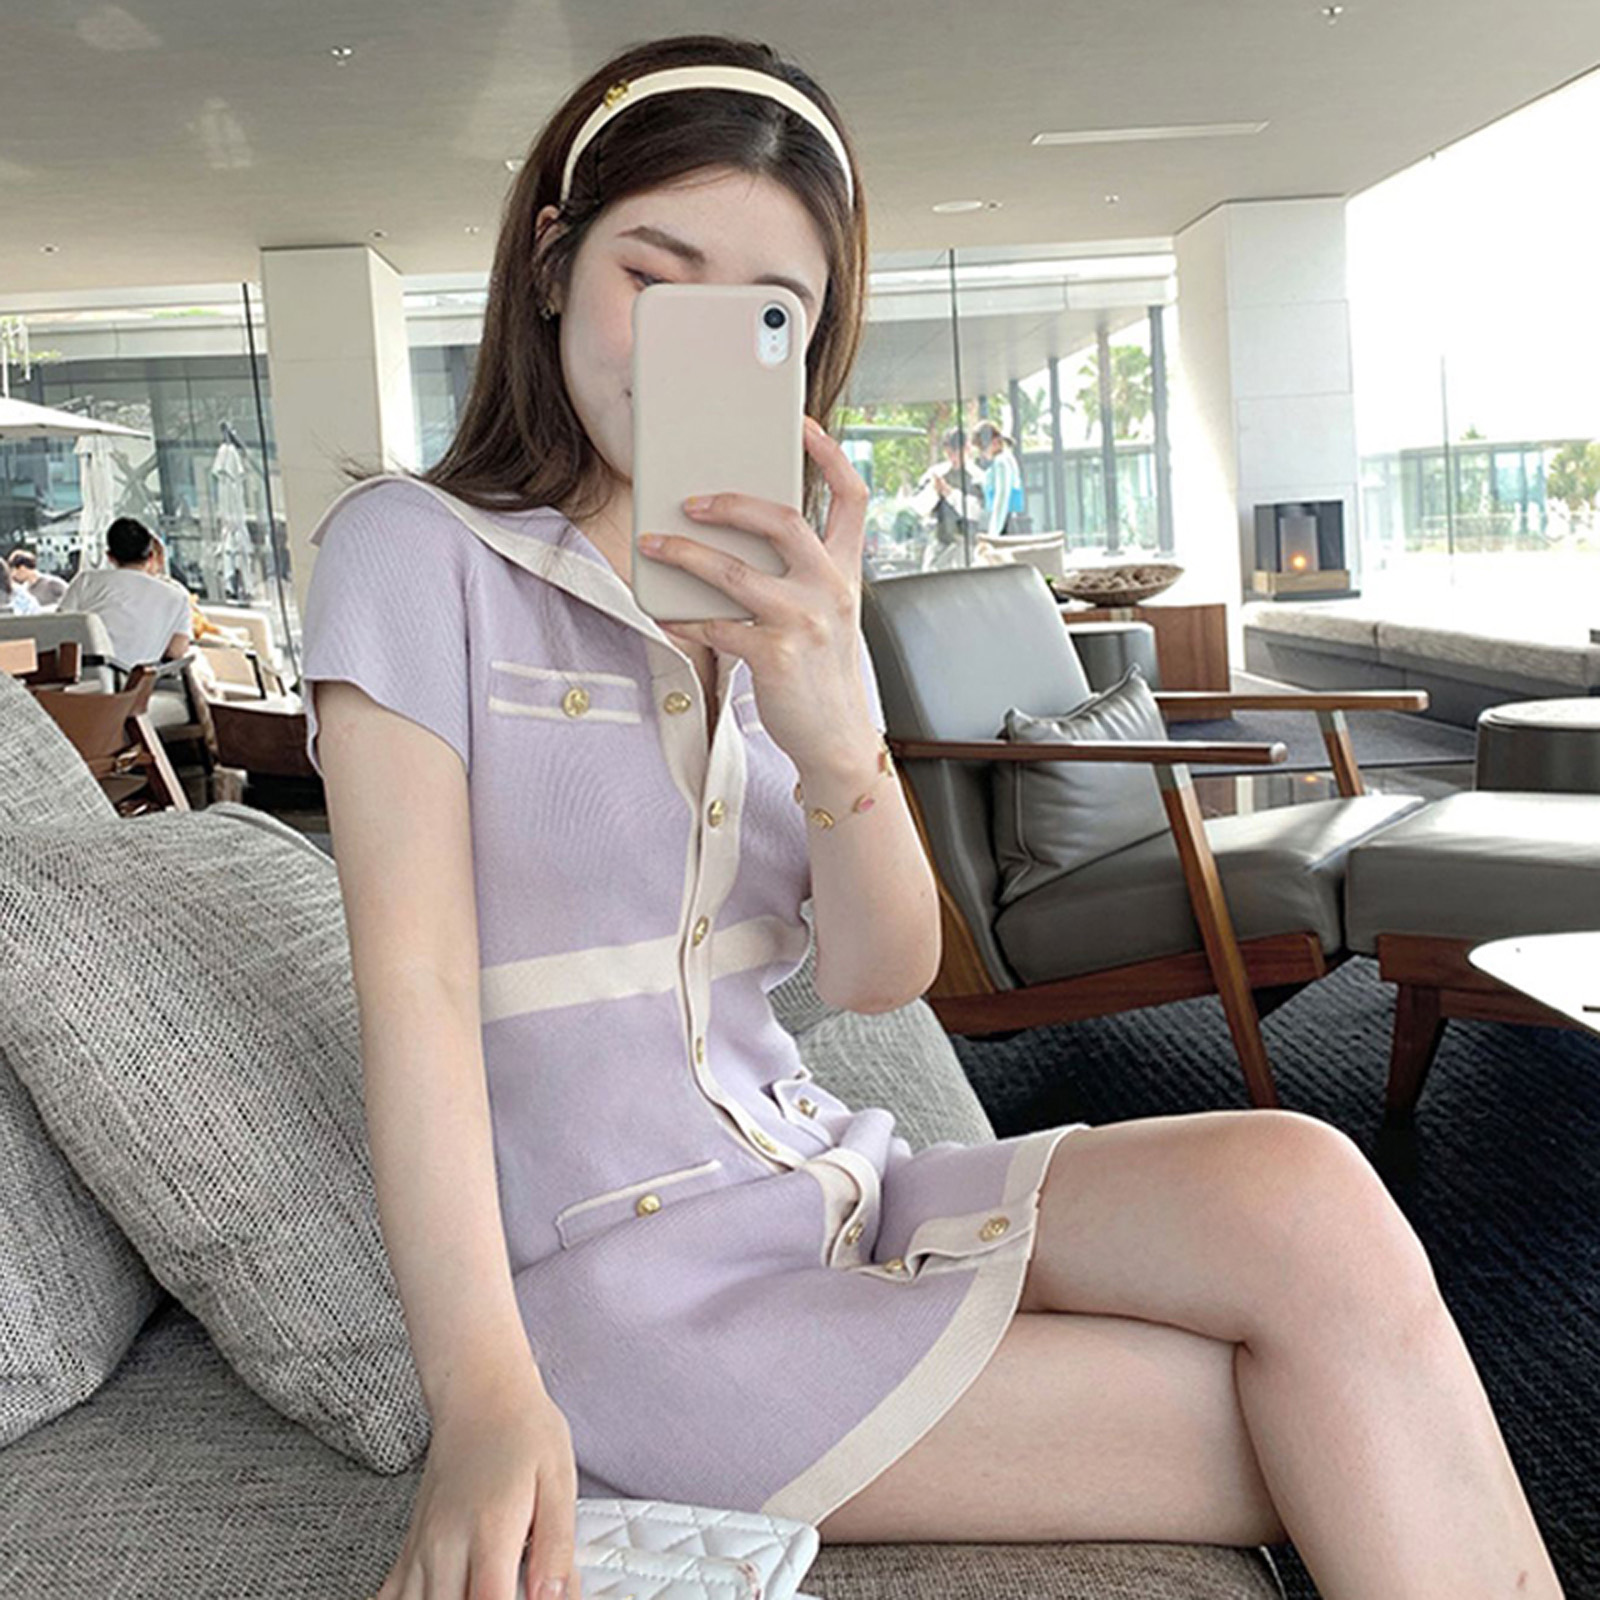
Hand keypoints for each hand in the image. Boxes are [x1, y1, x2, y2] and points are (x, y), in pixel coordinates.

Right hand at [376, 1371, 583, 1599]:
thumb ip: (557, 1547)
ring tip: (474, 1591)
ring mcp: (421, 1548)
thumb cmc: (524, 1432)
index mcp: (489, 1529)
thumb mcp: (559, 1482)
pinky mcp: (408, 1548)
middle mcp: (445, 1544)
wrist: (480, 1394)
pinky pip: (389, 1598)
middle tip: (509, 1591)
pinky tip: (437, 1596)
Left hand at [639, 417, 874, 773]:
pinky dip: (685, 619)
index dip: (830, 456)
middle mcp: (831, 589)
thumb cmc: (821, 673)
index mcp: (846, 572)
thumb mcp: (827, 615)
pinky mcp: (776, 655)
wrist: (838, 739)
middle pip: (784, 520)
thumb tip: (732, 541)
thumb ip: (798, 576)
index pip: (852, 498)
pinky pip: (716, 626)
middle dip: (732, 502)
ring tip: (654, 544)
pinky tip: (665, 615)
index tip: (804, 426)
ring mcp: (805, 621)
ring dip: (686, 555)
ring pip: (734, 572)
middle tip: (692, 501)